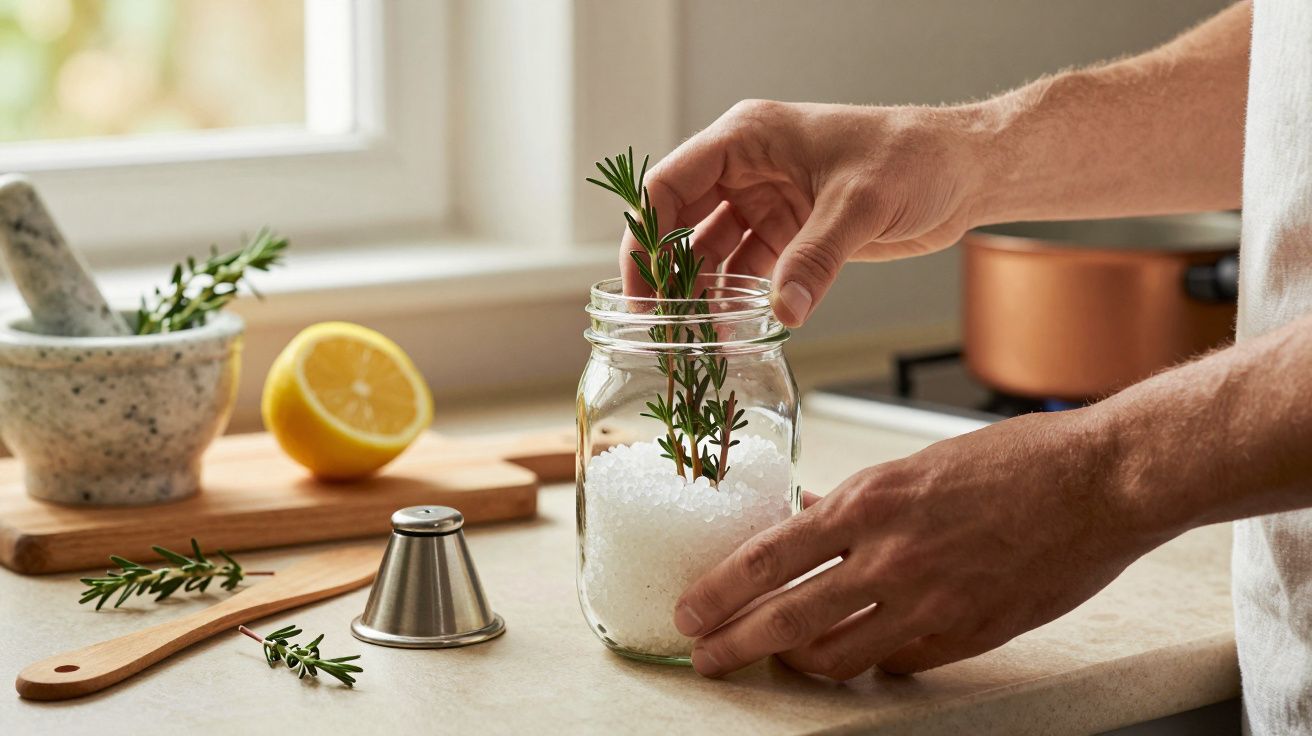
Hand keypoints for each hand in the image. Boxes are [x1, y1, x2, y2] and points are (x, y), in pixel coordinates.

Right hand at [623, 99, 990, 325]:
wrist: (964, 172)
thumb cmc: (914, 158)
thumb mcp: (860, 204)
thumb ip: (817, 258)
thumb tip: (783, 312)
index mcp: (747, 139)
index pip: (670, 186)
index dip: (647, 238)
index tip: (643, 289)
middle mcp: (746, 170)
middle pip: (680, 225)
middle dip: (669, 276)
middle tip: (660, 327)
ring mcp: (766, 203)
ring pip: (712, 255)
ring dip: (704, 297)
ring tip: (697, 341)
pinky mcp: (790, 234)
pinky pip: (747, 272)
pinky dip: (737, 302)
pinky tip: (733, 332)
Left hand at [673, 410, 1164, 678]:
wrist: (1101, 482)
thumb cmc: (1015, 461)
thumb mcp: (916, 466)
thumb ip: (857, 502)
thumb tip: (806, 517)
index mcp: (871, 503)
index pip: (768, 558)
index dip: (719, 592)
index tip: (691, 611)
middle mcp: (890, 558)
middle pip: (786, 621)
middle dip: (734, 645)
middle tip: (706, 657)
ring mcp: (929, 604)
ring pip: (836, 658)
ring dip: (797, 663)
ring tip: (777, 659)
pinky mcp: (967, 636)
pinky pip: (898, 665)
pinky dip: (870, 663)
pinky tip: (859, 657)